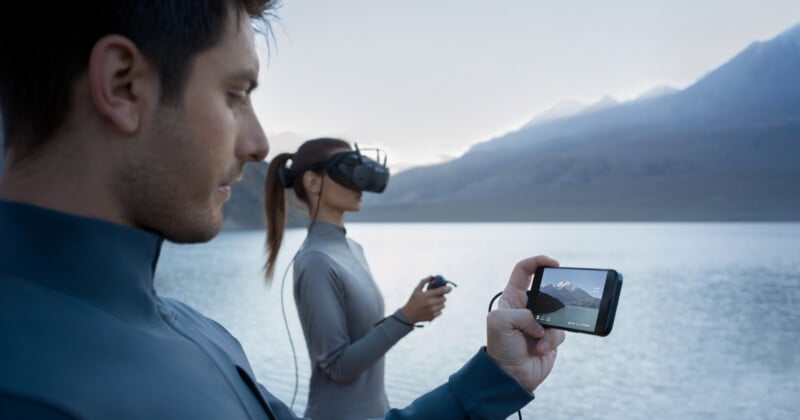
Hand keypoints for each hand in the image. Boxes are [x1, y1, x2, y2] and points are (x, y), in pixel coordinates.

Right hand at [400, 277, 450, 323]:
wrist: (409, 315)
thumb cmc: (413, 300)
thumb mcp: (416, 290)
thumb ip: (424, 281)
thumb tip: (432, 276)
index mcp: (427, 295)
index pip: (442, 290)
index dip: (447, 288)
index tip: (449, 288)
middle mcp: (430, 303)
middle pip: (444, 298)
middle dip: (441, 296)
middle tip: (437, 296)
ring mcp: (432, 311)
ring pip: (443, 305)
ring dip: (440, 303)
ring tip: (432, 303)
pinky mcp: (433, 316)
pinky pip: (440, 312)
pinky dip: (437, 310)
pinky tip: (431, 309)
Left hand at [486, 255, 564, 391]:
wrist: (511, 375)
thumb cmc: (501, 348)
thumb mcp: (499, 322)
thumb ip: (520, 313)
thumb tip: (539, 322)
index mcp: (511, 297)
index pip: (523, 270)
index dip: (538, 262)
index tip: (553, 264)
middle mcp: (526, 307)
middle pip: (547, 290)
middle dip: (554, 298)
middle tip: (557, 304)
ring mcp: (540, 321)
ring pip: (558, 313)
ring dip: (549, 329)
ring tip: (537, 341)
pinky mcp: (550, 336)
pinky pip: (561, 331)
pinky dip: (552, 341)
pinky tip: (540, 350)